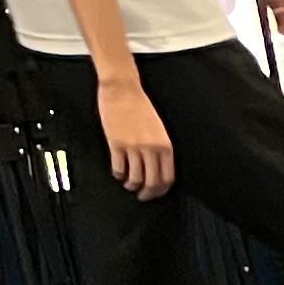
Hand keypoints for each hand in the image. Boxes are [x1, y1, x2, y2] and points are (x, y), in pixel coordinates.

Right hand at [97, 75, 175, 197]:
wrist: (122, 88)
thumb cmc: (139, 105)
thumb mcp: (158, 129)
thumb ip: (159, 148)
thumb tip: (157, 167)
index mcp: (165, 146)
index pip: (167, 177)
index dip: (161, 190)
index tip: (156, 193)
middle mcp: (151, 149)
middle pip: (152, 182)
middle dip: (148, 194)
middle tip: (143, 196)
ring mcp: (133, 147)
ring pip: (135, 179)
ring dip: (131, 186)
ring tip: (129, 185)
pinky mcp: (116, 144)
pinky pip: (119, 168)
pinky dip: (118, 175)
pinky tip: (118, 174)